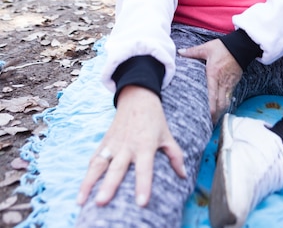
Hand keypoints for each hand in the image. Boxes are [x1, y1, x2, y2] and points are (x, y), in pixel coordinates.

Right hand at [77, 86, 185, 207]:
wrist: (138, 97)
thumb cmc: (154, 119)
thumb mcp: (167, 134)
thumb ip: (175, 155)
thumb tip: (183, 175)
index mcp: (145, 144)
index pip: (145, 168)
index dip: (143, 184)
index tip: (141, 203)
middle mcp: (127, 145)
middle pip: (117, 168)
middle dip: (109, 186)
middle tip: (101, 202)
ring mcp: (113, 144)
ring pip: (99, 164)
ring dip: (89, 183)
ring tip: (81, 201)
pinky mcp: (105, 142)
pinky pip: (94, 158)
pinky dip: (87, 173)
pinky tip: (82, 190)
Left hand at [179, 39, 241, 123]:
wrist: (241, 46)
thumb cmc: (224, 47)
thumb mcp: (207, 48)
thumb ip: (193, 52)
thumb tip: (180, 52)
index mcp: (213, 74)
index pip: (212, 95)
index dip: (209, 108)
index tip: (204, 117)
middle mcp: (222, 82)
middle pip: (220, 104)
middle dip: (214, 116)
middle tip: (206, 124)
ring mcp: (229, 84)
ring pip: (225, 103)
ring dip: (220, 113)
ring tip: (212, 121)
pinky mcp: (233, 84)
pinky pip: (229, 98)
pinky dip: (224, 105)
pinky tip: (219, 110)